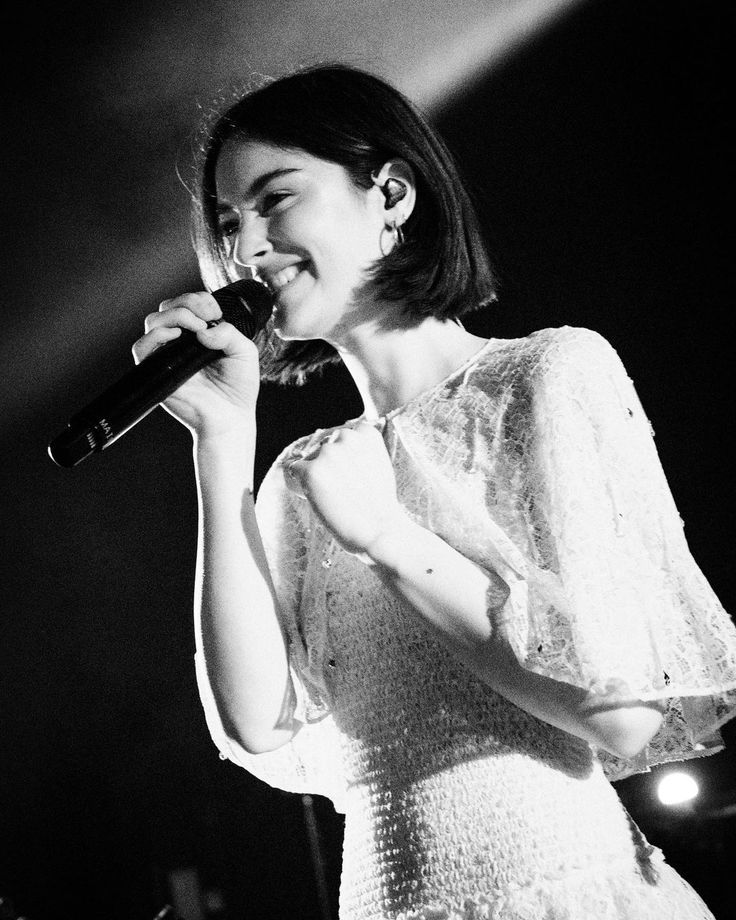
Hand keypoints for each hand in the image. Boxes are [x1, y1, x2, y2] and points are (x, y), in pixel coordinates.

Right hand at [131, 291, 261, 438]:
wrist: (231, 417)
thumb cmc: (238, 388)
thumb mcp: (244, 352)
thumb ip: (230, 333)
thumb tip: (203, 330)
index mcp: (198, 335)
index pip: (185, 304)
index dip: (198, 299)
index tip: (216, 311)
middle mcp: (179, 343)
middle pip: (167, 307)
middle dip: (188, 302)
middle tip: (209, 315)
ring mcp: (166, 356)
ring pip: (154, 321)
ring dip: (176, 315)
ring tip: (198, 327)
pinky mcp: (156, 371)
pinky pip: (142, 347)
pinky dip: (157, 335)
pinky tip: (178, 336)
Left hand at [285, 422, 407, 557]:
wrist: (378, 530)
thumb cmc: (381, 505)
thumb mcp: (380, 466)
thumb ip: (364, 452)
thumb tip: (343, 450)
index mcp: (366, 433)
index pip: (345, 435)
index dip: (344, 455)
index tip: (349, 472)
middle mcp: (346, 437)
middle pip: (326, 445)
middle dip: (329, 463)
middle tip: (340, 488)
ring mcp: (327, 453)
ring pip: (310, 458)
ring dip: (315, 473)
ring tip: (331, 495)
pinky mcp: (311, 471)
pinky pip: (294, 470)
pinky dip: (299, 482)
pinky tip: (312, 494)